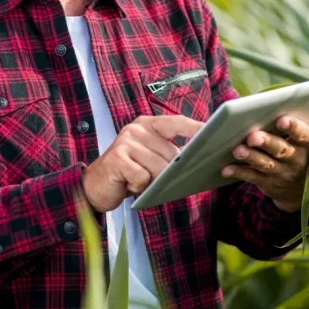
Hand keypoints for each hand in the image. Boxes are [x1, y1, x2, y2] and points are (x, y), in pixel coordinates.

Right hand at [82, 115, 203, 211]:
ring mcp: (125, 142)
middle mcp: (136, 129)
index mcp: (147, 124)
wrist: (95, 187)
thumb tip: (198, 157)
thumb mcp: (151, 159)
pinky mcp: (116, 158)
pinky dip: (138, 187)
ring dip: (152, 181)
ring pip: (158, 168)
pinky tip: (128, 184)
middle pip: (170, 153)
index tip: (213, 131)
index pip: (176, 122)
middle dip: (169, 172)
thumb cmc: (130, 172)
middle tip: (154, 179)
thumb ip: (170, 154)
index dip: (195, 127)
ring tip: (137, 180)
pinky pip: (142, 177)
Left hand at [221, 107, 308, 212]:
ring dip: (251, 157)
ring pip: (266, 164)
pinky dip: (238, 172)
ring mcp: (283, 173)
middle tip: (253, 135)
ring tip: (237, 149)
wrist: (306, 188)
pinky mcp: (268, 182)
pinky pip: (252, 177)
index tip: (281, 119)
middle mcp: (299, 160)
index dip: (294, 128)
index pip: (305, 135)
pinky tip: (225, 167)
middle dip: (268, 142)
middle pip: (282, 150)